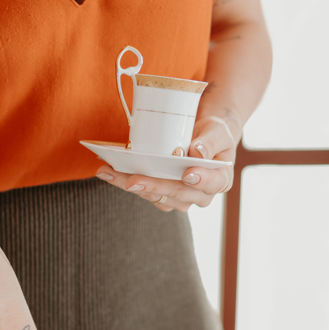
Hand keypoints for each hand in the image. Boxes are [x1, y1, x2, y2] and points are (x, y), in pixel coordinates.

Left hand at [95, 114, 238, 211]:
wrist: (201, 137)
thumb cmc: (212, 133)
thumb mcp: (217, 130)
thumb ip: (211, 141)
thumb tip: (197, 153)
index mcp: (219, 180)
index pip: (212, 183)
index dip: (200, 180)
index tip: (188, 174)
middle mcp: (200, 195)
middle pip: (177, 193)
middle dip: (154, 186)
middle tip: (133, 181)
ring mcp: (179, 198)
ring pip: (155, 197)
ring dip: (130, 185)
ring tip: (110, 173)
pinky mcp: (162, 197)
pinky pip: (143, 193)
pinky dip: (124, 182)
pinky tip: (109, 172)